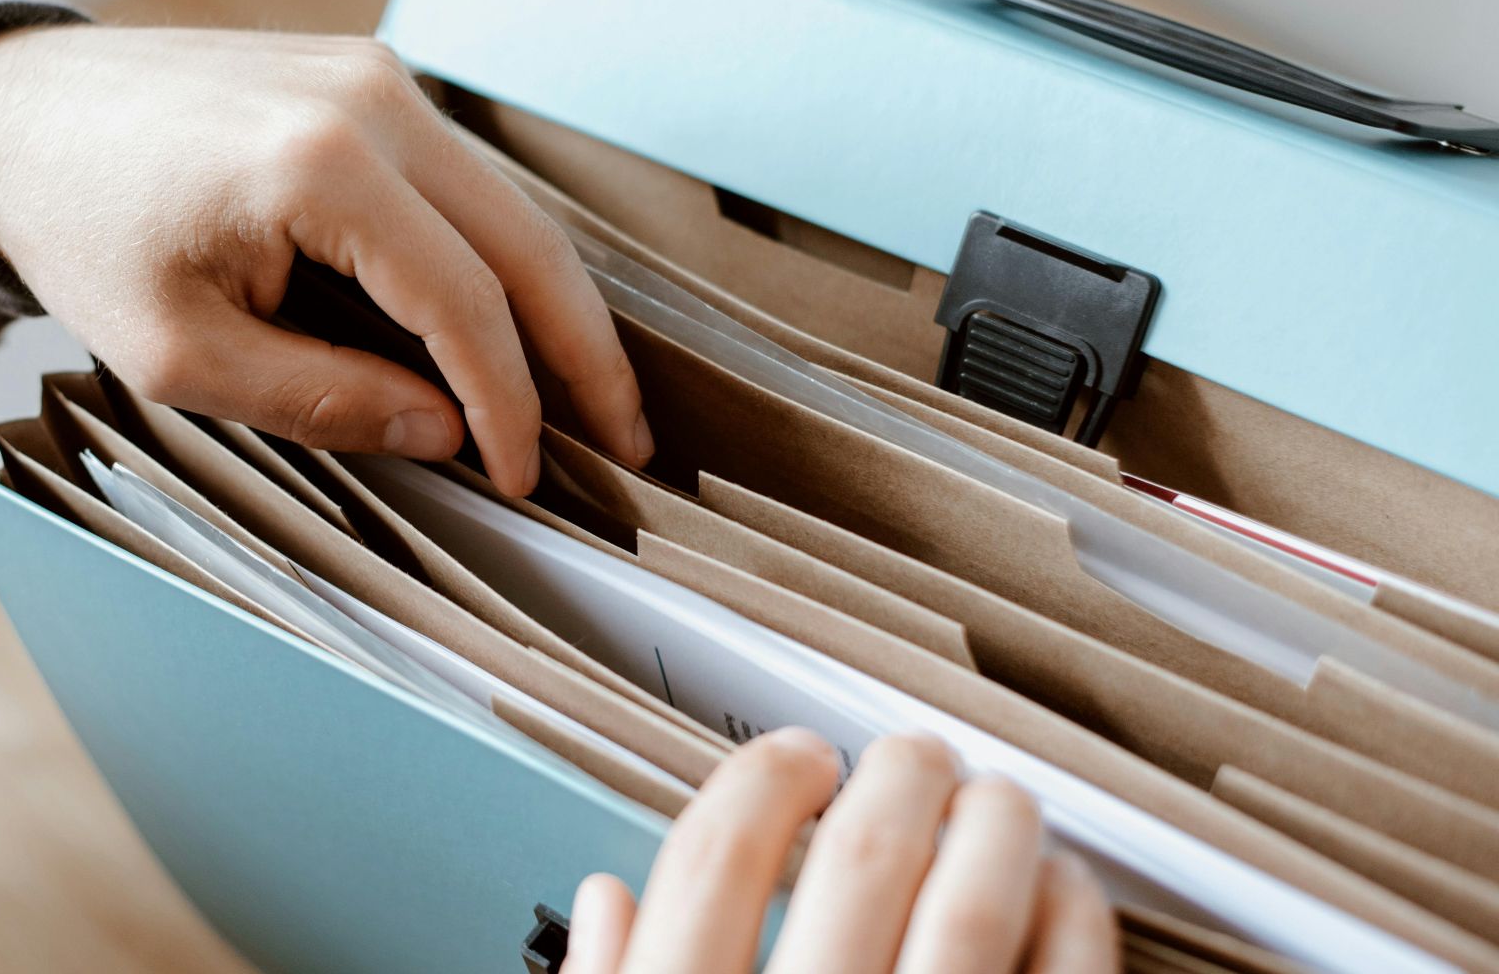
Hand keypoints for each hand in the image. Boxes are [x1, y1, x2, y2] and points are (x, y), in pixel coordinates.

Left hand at [0, 26, 651, 495]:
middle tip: (628, 441)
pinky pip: (463, 181)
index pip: (465, 304)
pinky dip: (500, 258)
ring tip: (590, 394)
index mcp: (322, 166)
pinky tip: (515, 322)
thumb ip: (326, 398)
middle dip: (586, 354)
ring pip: (511, 208)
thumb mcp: (184, 355)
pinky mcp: (366, 81)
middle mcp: (370, 102)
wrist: (11, 117)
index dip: (509, 404)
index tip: (524, 474)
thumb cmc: (79, 229)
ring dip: (554, 305)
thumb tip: (445, 432)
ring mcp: (375, 78)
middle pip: (528, 244)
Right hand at [565, 730, 1117, 973]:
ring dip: (994, 831)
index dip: (759, 782)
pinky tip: (1064, 891)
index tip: (796, 759)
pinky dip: (1074, 921)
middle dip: (895, 780)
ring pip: (971, 916)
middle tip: (911, 759)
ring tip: (996, 801)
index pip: (713, 865)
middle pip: (859, 865)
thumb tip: (606, 903)